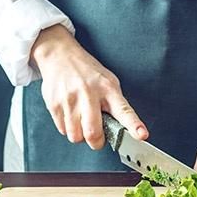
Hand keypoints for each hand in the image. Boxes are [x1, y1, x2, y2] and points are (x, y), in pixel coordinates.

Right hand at [30, 24, 147, 148]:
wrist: (59, 55)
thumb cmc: (87, 72)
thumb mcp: (108, 82)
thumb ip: (115, 105)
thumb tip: (121, 131)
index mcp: (108, 88)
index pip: (124, 110)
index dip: (134, 125)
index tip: (142, 135)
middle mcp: (89, 94)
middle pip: (93, 134)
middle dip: (96, 141)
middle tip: (97, 136)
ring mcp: (70, 100)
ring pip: (76, 136)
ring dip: (80, 135)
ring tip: (81, 120)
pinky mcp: (54, 105)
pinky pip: (63, 131)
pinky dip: (68, 129)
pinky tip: (70, 115)